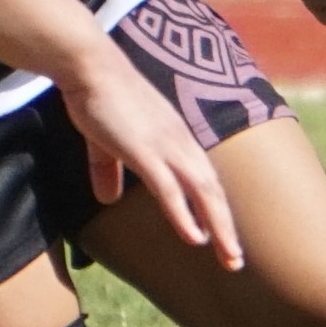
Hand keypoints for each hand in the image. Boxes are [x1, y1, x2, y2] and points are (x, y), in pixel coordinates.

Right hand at [59, 43, 243, 270]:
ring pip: (202, 193)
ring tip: (228, 257)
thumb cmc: (99, 97)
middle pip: (213, 191)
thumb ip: (109, 170)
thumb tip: (107, 198)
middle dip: (227, 228)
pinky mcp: (145, 150)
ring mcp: (166, 145)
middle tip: (235, 261)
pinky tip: (195, 238)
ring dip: (218, 228)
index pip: (206, 180)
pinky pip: (171, 189)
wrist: (90, 65)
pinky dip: (185, 215)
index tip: (224, 238)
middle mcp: (181, 142)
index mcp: (177, 139)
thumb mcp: (106, 142)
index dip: (217, 211)